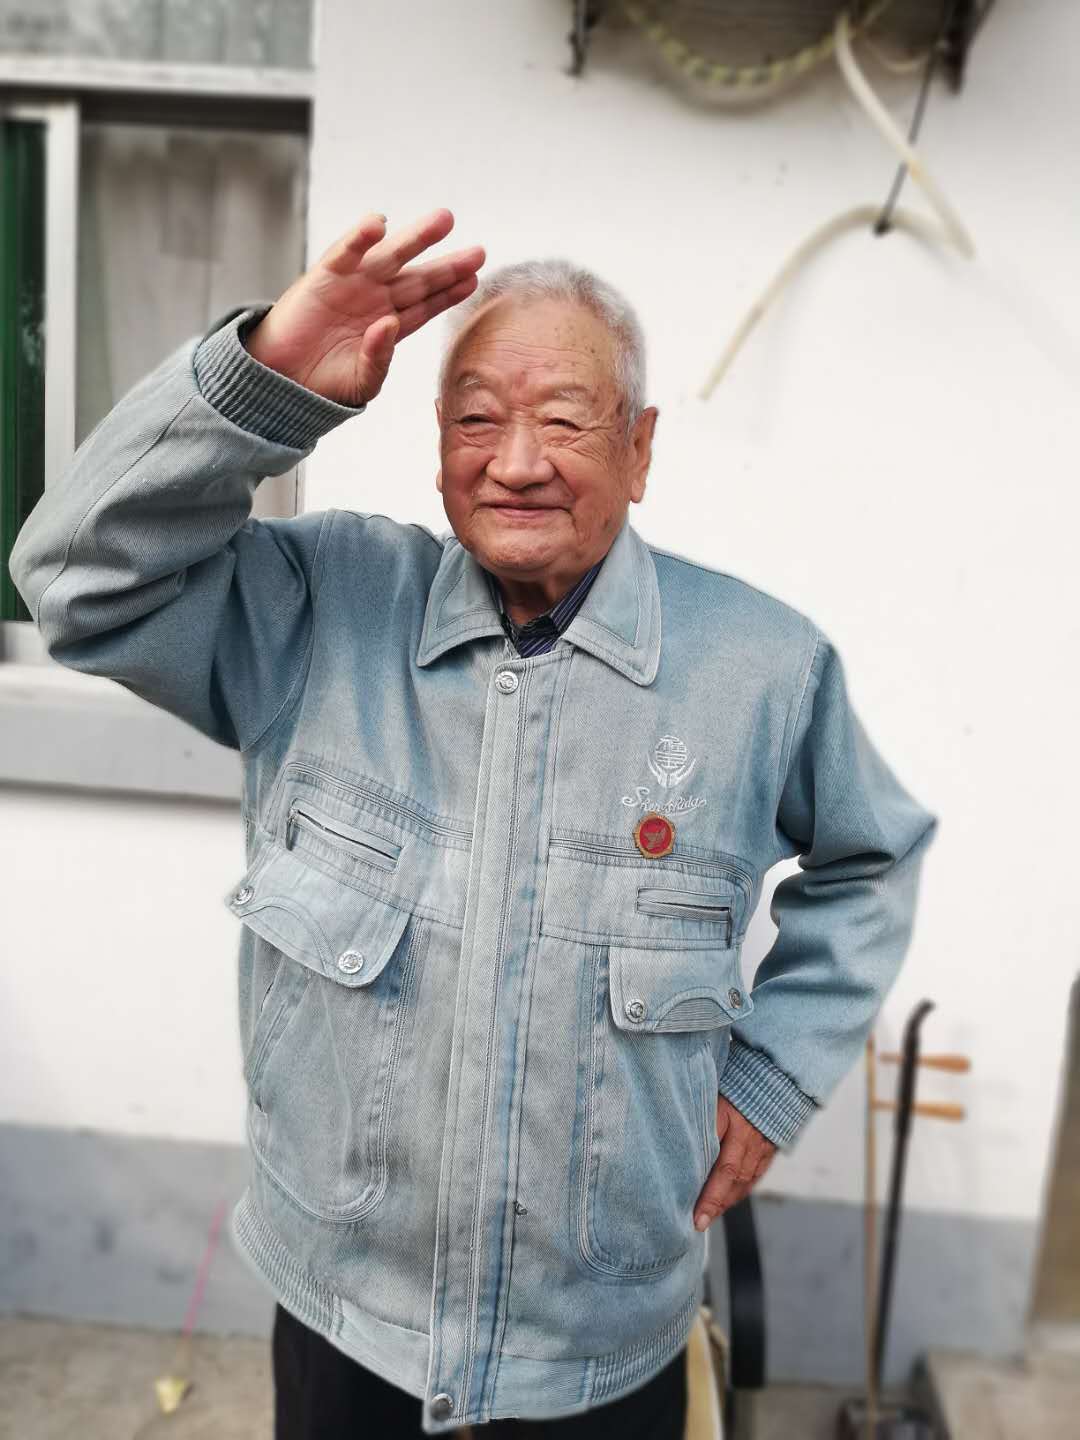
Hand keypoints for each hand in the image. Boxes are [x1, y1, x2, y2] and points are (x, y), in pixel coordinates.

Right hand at [243, 208, 484, 406]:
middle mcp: (376, 300)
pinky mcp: (325, 276)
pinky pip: (345, 251)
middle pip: (419, 278)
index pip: (427, 305)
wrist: (282, 379)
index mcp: (390, 326)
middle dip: (447, 265)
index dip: (450, 292)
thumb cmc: (324, 383)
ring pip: (391, 257)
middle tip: (478, 252)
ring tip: (444, 221)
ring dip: (417, 238)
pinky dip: (360, 237)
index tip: (474, 280)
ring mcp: (353, 285)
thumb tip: (390, 324)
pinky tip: (380, 224)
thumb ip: (380, 358)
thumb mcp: (362, 381)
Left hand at [693, 1096, 776, 1229]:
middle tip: (698, 1223)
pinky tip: (727, 1200)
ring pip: (744, 1182)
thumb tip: (680, 1143)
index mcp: (734, 1124)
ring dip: (726, 1201)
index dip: (710, 1195)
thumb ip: (699, 1120)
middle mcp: (751, 1140)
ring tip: (708, 1216)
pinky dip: (739, 1192)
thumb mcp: (712, 1097)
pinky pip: (754, 1177)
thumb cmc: (733, 1086)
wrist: (770, 1079)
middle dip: (715, 1204)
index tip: (696, 1216)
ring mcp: (762, 1148)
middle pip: (732, 1180)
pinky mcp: (769, 1151)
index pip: (722, 1169)